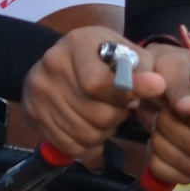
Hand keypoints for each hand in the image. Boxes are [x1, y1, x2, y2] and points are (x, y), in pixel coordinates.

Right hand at [20, 28, 166, 163]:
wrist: (57, 62)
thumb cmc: (99, 56)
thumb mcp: (124, 51)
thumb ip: (142, 69)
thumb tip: (157, 86)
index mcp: (77, 44)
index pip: (97, 83)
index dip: (122, 97)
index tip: (136, 100)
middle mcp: (51, 66)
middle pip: (94, 113)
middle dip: (116, 117)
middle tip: (119, 109)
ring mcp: (38, 92)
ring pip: (84, 133)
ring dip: (103, 133)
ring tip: (105, 119)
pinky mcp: (32, 115)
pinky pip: (69, 145)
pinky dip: (88, 146)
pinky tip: (92, 132)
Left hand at [136, 42, 189, 185]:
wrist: (161, 81)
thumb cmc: (171, 69)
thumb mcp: (169, 66)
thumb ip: (178, 85)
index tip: (175, 105)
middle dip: (167, 128)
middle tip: (158, 111)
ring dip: (160, 145)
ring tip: (155, 123)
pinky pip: (180, 177)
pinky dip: (158, 162)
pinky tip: (156, 142)